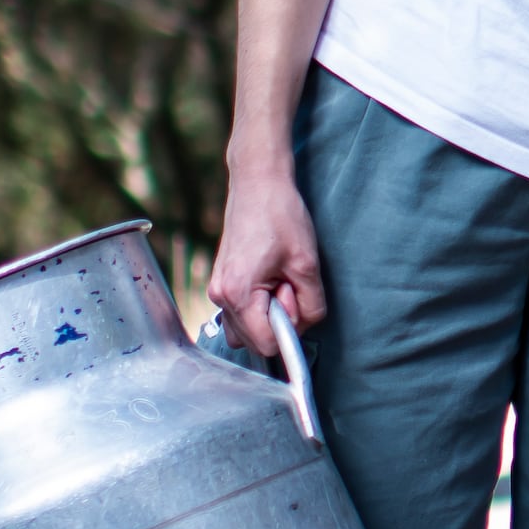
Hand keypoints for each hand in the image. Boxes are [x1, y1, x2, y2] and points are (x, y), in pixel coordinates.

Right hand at [205, 155, 325, 356]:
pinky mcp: (221, 284)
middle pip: (255, 341)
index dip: (290, 329)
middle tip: (288, 282)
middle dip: (279, 321)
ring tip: (278, 279)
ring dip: (268, 315)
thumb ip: (311, 305)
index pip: (267, 345)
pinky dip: (259, 306)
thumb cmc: (281, 216)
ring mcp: (217, 291)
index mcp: (237, 294)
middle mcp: (219, 297)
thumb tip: (304, 327)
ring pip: (247, 330)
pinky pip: (241, 314)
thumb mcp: (307, 264)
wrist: (258, 184)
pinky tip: (269, 278)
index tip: (295, 295)